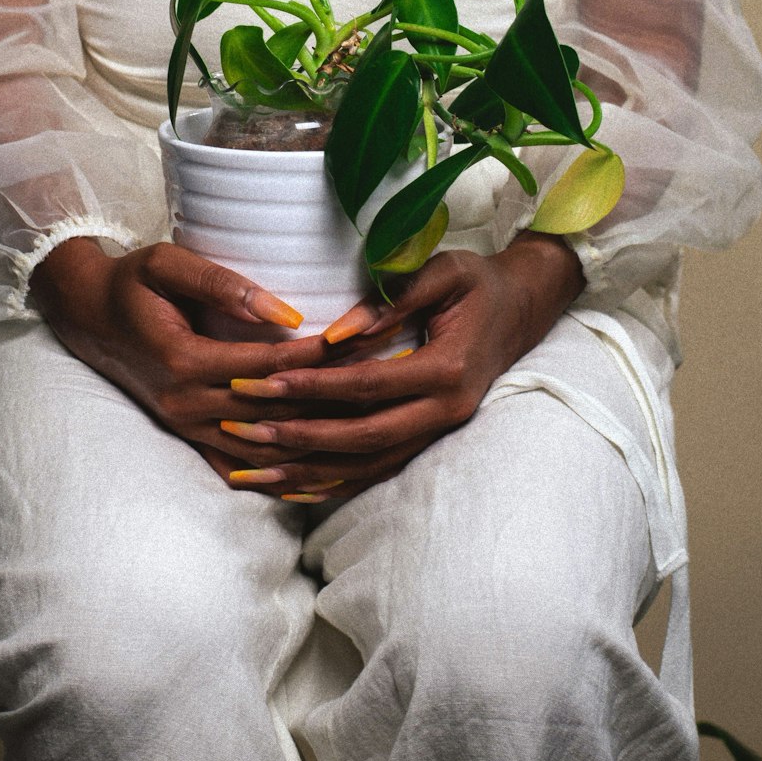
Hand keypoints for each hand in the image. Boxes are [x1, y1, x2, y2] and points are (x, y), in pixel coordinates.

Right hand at [30, 237, 342, 467]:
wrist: (87, 316)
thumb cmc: (132, 282)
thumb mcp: (168, 264)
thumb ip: (224, 284)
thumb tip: (285, 314)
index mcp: (184, 361)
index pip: (270, 365)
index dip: (319, 356)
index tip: (363, 341)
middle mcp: (186, 403)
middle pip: (276, 411)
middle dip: (330, 397)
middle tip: (381, 382)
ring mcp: (186, 426)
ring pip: (264, 445)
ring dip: (315, 438)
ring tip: (368, 426)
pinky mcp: (188, 436)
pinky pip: (240, 465)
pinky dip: (280, 475)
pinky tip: (322, 480)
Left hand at [216, 233, 584, 500]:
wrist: (520, 308)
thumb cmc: (477, 282)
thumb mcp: (443, 271)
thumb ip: (393, 299)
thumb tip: (336, 334)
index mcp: (447, 370)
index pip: (367, 386)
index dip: (313, 386)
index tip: (263, 381)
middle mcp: (445, 411)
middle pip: (361, 438)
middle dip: (297, 436)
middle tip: (241, 427)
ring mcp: (439, 432)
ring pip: (365, 466)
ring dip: (305, 473)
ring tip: (247, 474)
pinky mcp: (430, 439)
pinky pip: (377, 471)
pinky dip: (333, 484)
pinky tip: (290, 489)